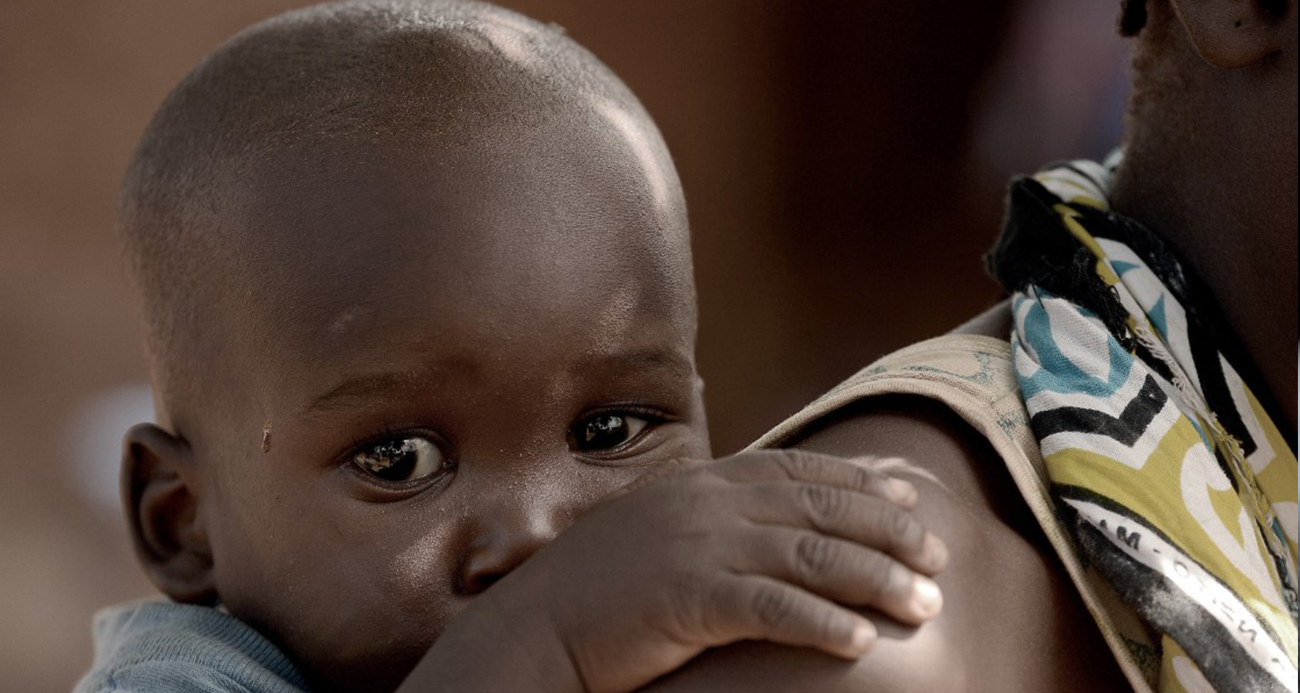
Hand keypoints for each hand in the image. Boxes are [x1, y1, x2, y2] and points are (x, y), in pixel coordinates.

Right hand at [434, 449, 948, 692]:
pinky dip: (822, 624)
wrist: (536, 625)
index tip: (909, 499)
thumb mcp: (656, 528)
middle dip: (889, 531)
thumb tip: (762, 520)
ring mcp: (698, 546)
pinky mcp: (688, 596)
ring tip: (924, 607)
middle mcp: (707, 503)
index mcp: (701, 482)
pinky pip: (772, 609)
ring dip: (876, 581)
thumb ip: (709, 513)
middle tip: (939, 558)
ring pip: (810, 555)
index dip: (859, 482)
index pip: (797, 471)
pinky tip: (861, 644)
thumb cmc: (597, 585)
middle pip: (819, 507)